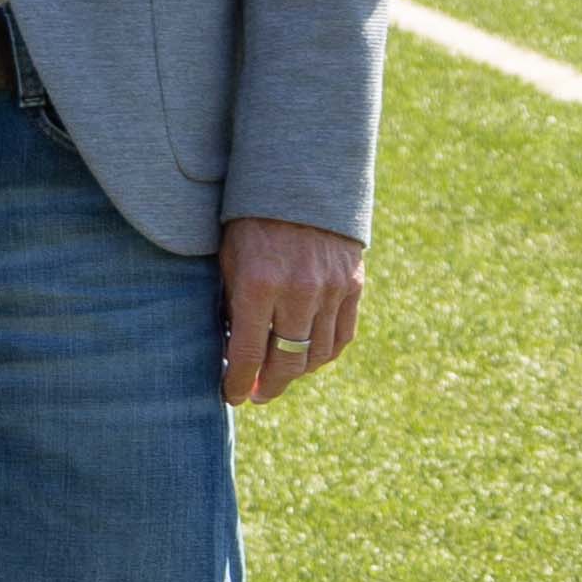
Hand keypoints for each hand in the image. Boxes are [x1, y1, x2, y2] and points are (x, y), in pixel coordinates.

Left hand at [218, 216, 364, 405]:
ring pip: (318, 354)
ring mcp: (331, 291)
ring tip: (279, 379)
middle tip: (255, 395)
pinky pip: (342, 336)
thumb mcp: (227, 260)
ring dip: (298, 373)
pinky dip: (325, 354)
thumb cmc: (249, 222)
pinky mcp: (353, 286)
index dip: (239, 381)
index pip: (249, 353)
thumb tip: (234, 352)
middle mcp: (298, 292)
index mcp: (258, 286)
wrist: (301, 184)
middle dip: (268, 385)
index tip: (231, 397)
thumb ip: (233, 305)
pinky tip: (308, 360)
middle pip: (288, 361)